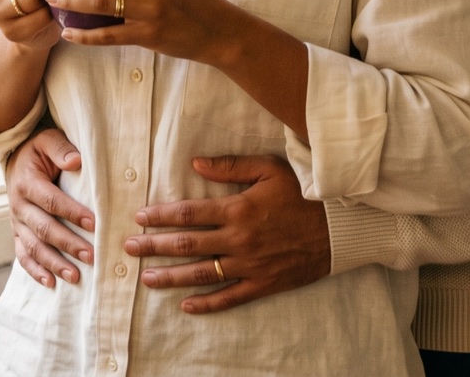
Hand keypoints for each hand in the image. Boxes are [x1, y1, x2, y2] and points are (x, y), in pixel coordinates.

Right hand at [6, 127, 96, 287]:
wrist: (16, 159)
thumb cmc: (39, 151)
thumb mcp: (48, 140)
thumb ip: (61, 148)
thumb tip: (75, 161)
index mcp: (27, 182)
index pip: (51, 200)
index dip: (71, 212)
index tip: (94, 223)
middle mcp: (18, 205)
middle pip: (43, 228)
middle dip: (68, 244)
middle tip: (92, 256)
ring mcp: (17, 223)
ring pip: (33, 247)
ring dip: (54, 263)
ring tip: (75, 276)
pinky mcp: (17, 234)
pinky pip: (22, 256)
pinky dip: (35, 271)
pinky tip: (50, 283)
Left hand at [124, 155, 329, 313]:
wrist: (340, 228)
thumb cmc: (304, 194)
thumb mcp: (270, 169)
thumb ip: (230, 166)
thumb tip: (195, 163)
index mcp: (238, 209)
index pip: (189, 213)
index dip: (161, 216)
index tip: (140, 218)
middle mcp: (239, 240)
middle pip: (188, 245)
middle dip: (155, 246)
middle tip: (129, 248)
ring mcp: (250, 265)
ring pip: (203, 273)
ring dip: (171, 277)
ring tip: (147, 278)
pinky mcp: (264, 284)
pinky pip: (230, 298)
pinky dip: (207, 304)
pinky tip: (186, 306)